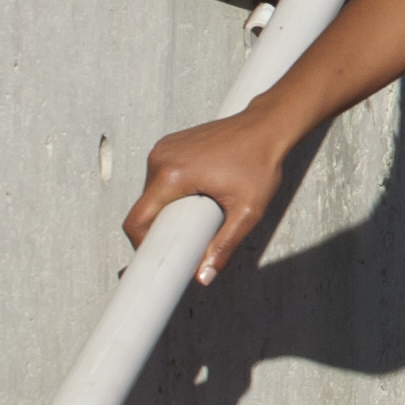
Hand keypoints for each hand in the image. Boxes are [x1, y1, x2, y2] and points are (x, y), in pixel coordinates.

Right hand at [124, 103, 299, 284]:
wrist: (268, 127)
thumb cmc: (261, 164)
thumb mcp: (247, 211)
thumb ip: (224, 246)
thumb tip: (203, 278)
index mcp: (171, 176)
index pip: (137, 221)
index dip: (143, 245)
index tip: (157, 259)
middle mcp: (159, 159)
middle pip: (144, 208)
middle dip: (162, 227)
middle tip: (189, 238)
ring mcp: (162, 149)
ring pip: (152, 192)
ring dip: (168, 207)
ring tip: (199, 211)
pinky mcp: (169, 144)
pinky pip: (160, 176)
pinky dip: (172, 190)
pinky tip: (198, 192)